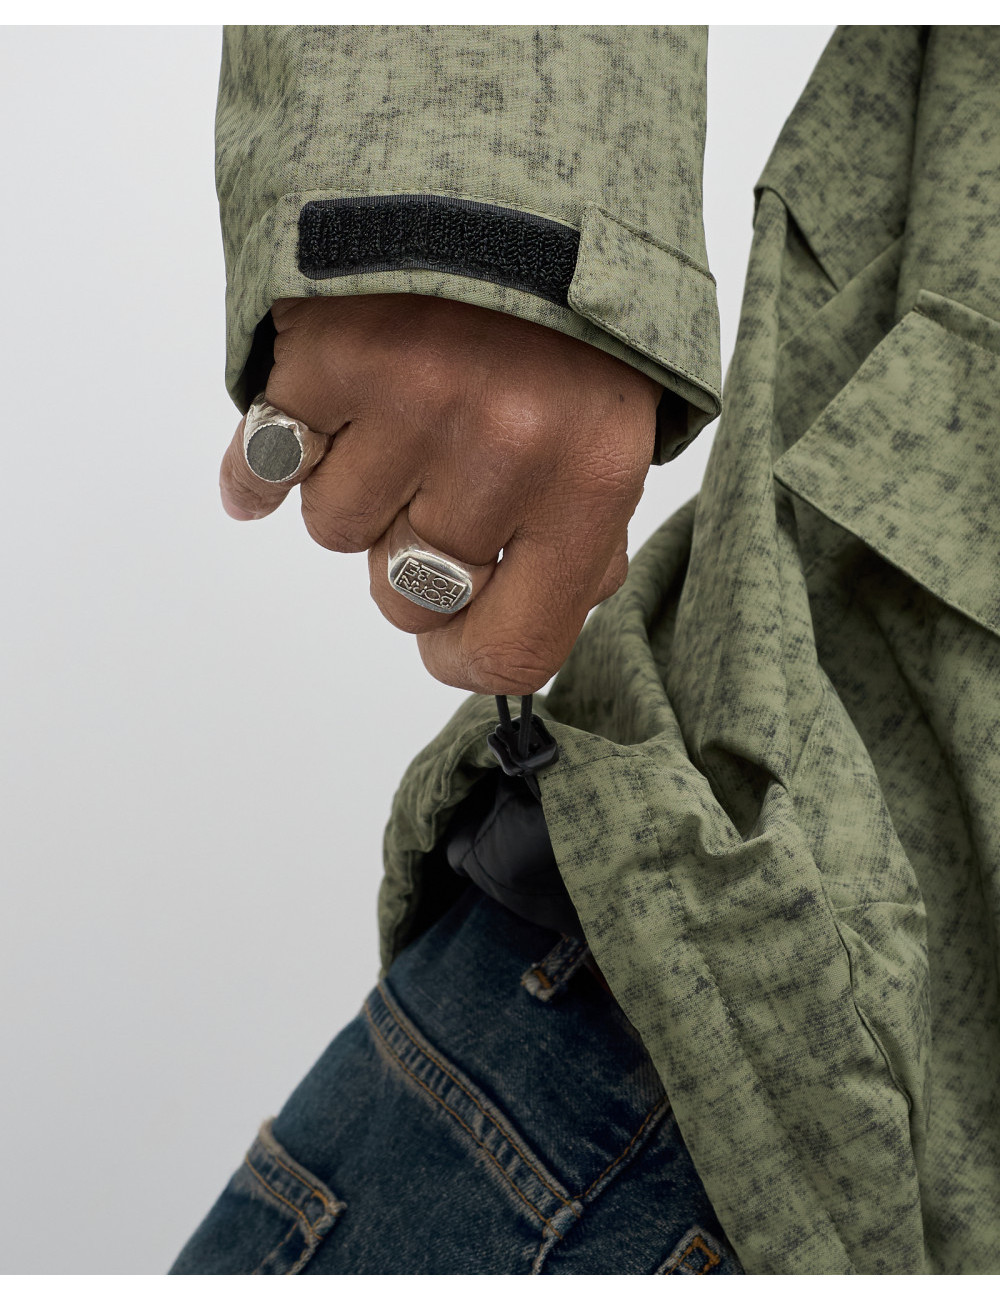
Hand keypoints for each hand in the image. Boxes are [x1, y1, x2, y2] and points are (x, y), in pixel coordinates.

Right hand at [219, 294, 660, 694]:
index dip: (466, 659)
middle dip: (411, 554)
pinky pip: (265, 467)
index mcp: (589, 478)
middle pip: (406, 595)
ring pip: (334, 529)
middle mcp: (504, 444)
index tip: (447, 641)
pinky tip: (290, 441)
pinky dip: (266, 464)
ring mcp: (410, 396)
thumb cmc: (568, 317)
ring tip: (399, 409)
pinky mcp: (327, 351)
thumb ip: (580, 542)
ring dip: (357, 487)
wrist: (505, 169)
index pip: (512, 648)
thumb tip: (514, 634)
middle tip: (437, 473)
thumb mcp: (615, 428)